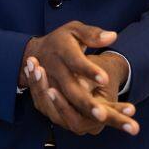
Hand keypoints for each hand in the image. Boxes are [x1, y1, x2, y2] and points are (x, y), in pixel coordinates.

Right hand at [20, 23, 137, 135]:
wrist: (36, 52)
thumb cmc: (61, 40)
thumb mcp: (75, 30)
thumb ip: (92, 34)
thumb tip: (112, 36)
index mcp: (61, 50)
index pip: (75, 62)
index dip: (89, 71)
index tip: (105, 79)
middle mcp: (54, 71)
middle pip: (71, 91)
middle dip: (87, 104)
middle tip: (103, 113)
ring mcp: (50, 87)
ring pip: (66, 106)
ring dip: (84, 114)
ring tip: (104, 118)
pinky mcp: (47, 99)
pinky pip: (60, 113)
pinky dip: (78, 118)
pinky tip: (99, 118)